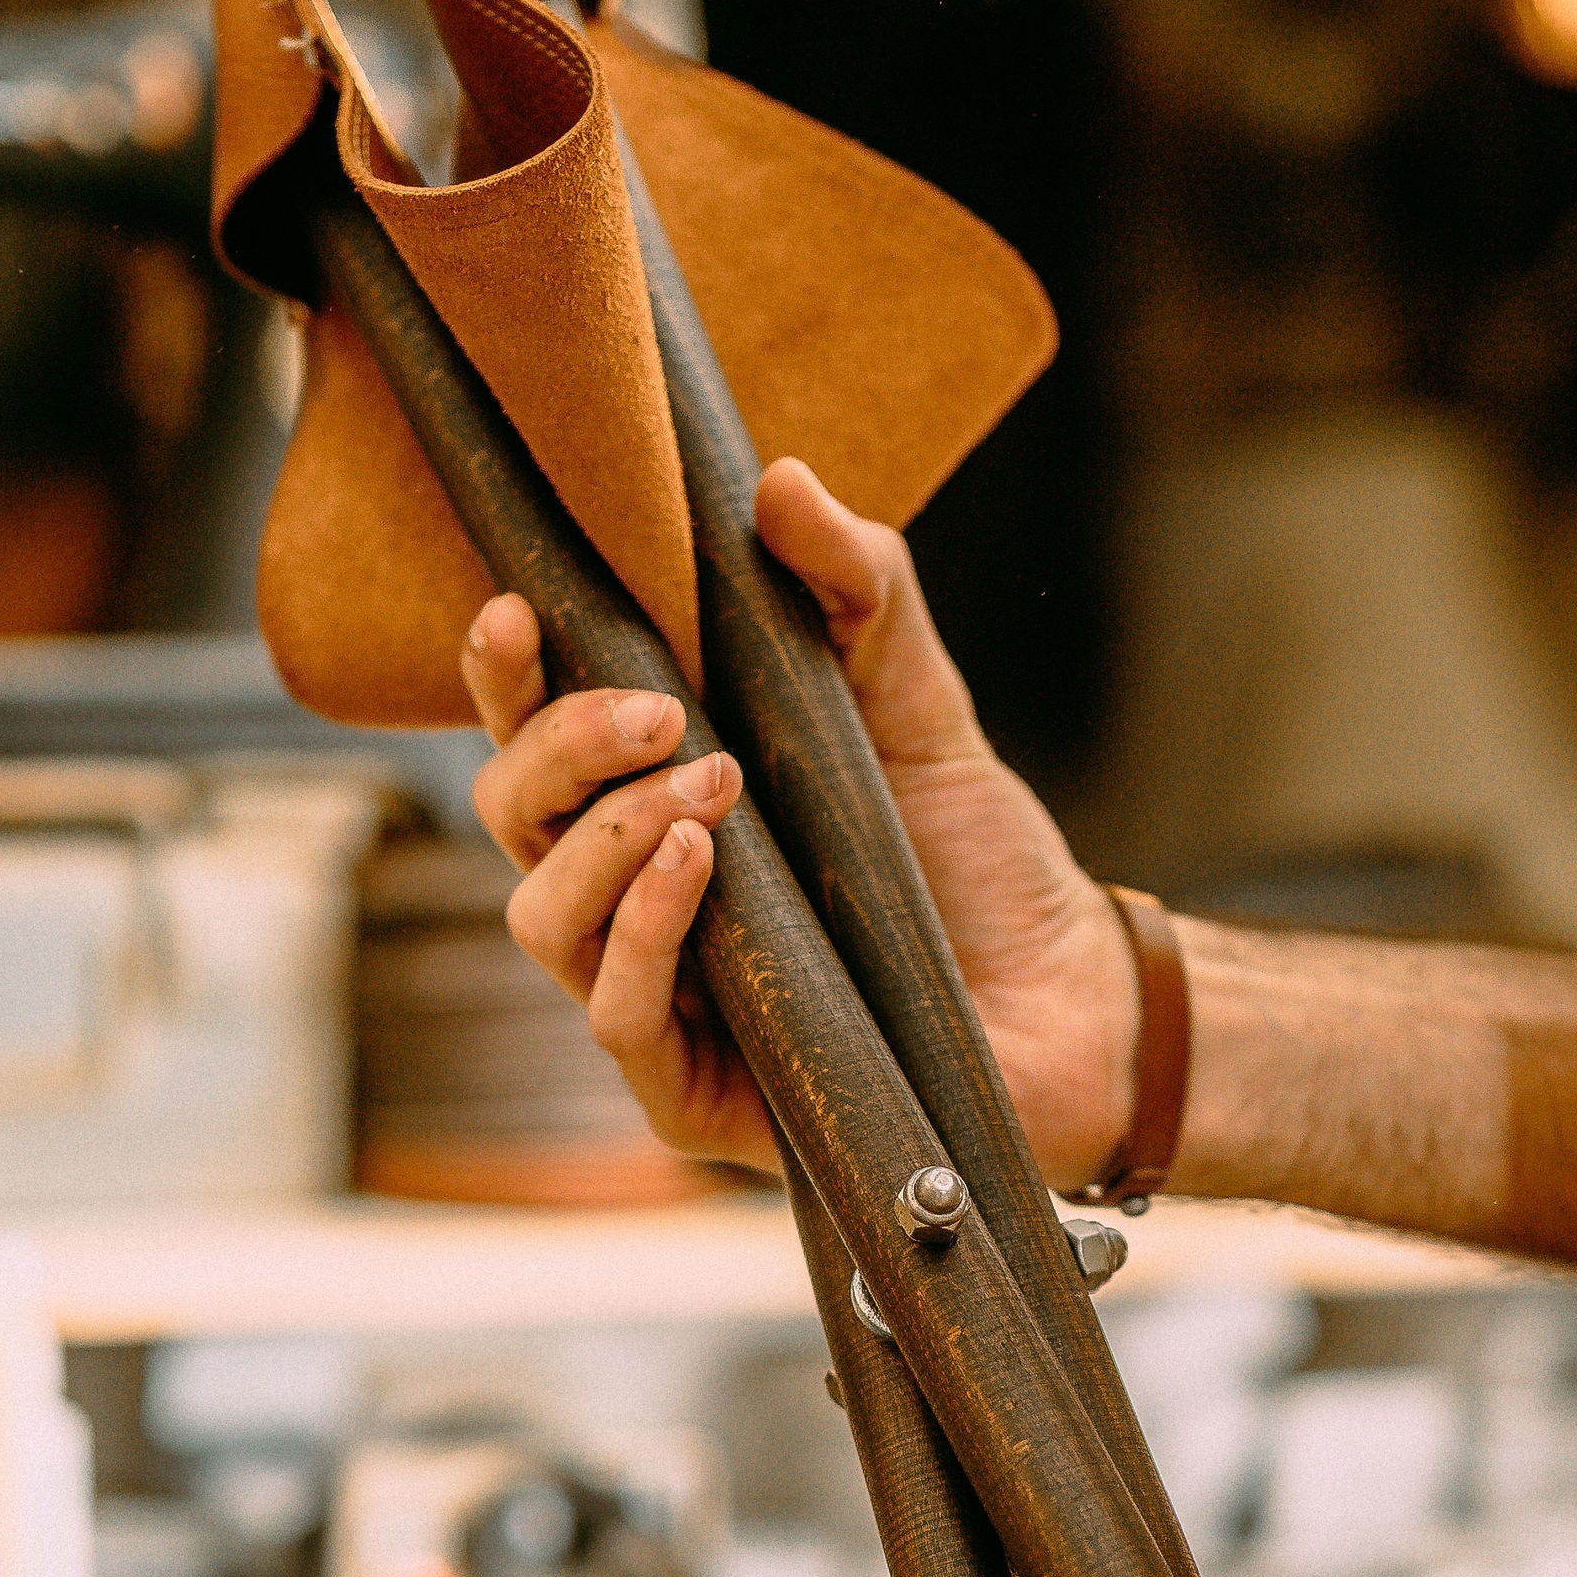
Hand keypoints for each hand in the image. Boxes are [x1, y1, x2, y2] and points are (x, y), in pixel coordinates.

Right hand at [463, 458, 1137, 1181]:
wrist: (1074, 1001)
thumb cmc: (978, 862)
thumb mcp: (918, 704)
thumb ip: (857, 591)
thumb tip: (780, 480)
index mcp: (655, 810)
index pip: (533, 741)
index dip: (502, 677)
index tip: (516, 609)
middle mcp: (634, 906)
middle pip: (512, 821)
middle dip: (562, 746)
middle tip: (664, 706)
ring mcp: (657, 1004)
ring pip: (542, 920)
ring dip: (610, 838)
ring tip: (713, 785)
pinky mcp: (696, 1096)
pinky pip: (615, 1018)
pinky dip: (642, 933)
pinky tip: (701, 867)